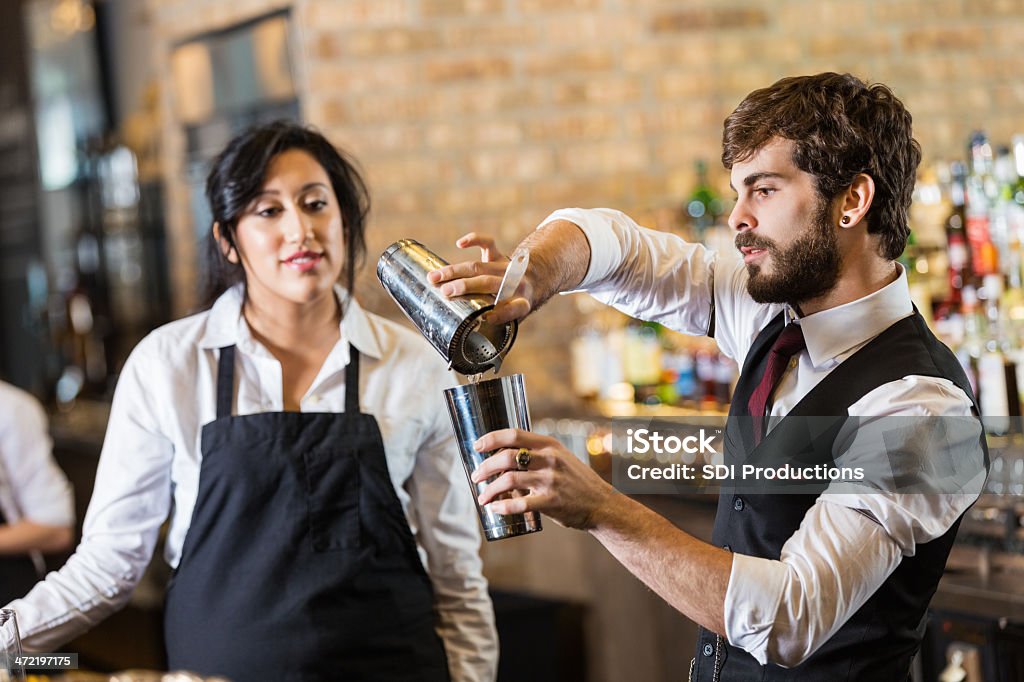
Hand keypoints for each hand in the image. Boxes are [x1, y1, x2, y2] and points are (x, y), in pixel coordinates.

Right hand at [426, 233, 532, 324]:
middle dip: (465, 286)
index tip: (488, 317)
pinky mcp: (499, 256)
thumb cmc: (513, 306)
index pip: (515, 308)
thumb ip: (497, 323)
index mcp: (522, 304)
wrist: (530, 284)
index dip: (502, 313)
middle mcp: (515, 284)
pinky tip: (460, 243)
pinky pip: (488, 243)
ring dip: (454, 271)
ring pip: (478, 267)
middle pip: (488, 282)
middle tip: (445, 291)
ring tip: (435, 277)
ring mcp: (505, 268)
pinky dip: (475, 240)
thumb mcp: (511, 321)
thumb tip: (477, 325)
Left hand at [470, 428, 615, 529]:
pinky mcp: (552, 501)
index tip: (477, 446)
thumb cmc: (577, 481)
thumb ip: (537, 456)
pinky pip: (520, 503)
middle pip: (506, 457)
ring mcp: (551, 480)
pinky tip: (495, 509)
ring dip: (490, 489)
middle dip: (484, 467)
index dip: (490, 438)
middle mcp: (549, 459)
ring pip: (509, 479)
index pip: (513, 434)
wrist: (602, 504)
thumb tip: (504, 460)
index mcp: (549, 445)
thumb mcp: (561, 458)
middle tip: (476, 476)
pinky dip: (503, 506)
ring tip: (482, 497)